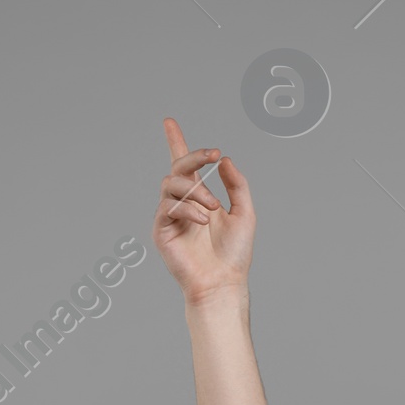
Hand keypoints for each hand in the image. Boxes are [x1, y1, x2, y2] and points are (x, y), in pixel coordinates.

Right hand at [153, 116, 254, 301]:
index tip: (168, 121)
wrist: (223, 282)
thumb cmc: (234, 254)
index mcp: (200, 198)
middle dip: (194, 157)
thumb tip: (224, 160)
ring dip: (195, 190)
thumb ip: (236, 185)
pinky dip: (188, 209)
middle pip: (178, 168)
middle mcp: (182, 203)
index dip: (176, 142)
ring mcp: (169, 216)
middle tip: (213, 155)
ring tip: (213, 207)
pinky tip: (203, 221)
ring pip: (171, 184)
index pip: (184, 166)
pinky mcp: (161, 230)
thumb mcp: (244, 213)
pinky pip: (168, 207)